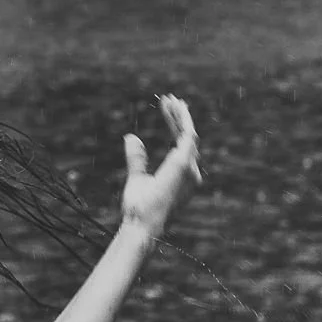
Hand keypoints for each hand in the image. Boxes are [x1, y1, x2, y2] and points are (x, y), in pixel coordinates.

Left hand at [120, 94, 202, 235]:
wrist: (141, 222)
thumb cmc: (139, 208)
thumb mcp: (137, 178)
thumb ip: (137, 159)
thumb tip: (131, 138)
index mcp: (180, 176)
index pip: (179, 145)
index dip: (173, 126)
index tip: (165, 109)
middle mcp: (190, 173)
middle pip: (185, 138)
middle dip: (179, 118)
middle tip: (170, 99)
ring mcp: (189, 169)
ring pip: (189, 134)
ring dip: (180, 115)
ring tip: (170, 100)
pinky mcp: (183, 164)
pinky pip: (188, 135)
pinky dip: (182, 121)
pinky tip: (175, 108)